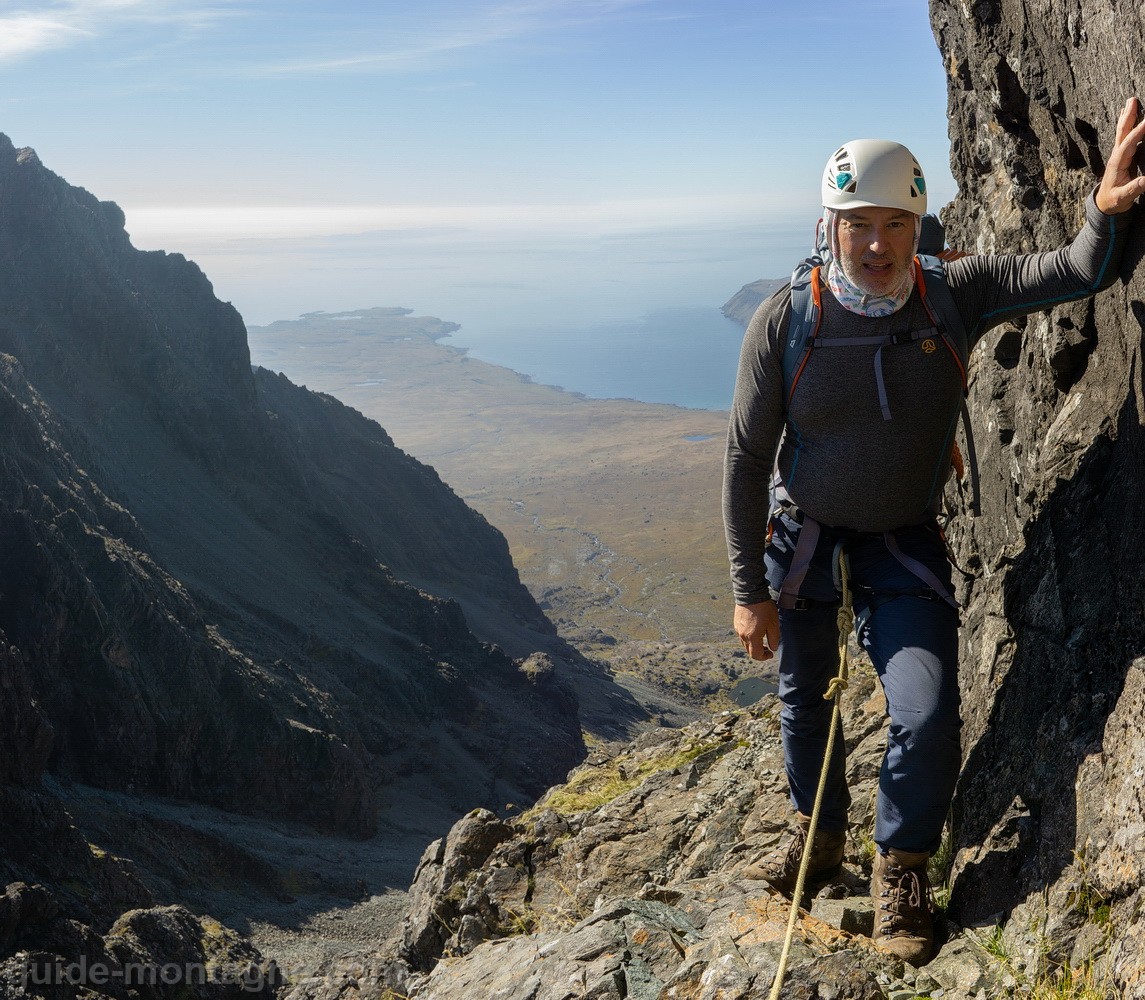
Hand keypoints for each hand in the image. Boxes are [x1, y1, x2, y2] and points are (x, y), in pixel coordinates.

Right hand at [734, 600, 779, 660]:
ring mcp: (738, 629)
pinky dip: (748, 637)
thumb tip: (773, 648)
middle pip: (749, 651)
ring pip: (745, 643)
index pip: (756, 655)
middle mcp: (743, 635)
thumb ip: (774, 639)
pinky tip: (755, 630)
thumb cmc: (764, 608)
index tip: (771, 653)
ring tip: (762, 638)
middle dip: (759, 652)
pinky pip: (741, 635)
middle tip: (768, 647)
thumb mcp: (773, 624)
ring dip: (753, 645)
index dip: (764, 657)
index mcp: (752, 637)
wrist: (750, 593)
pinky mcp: (736, 623)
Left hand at [1095, 97, 1144, 214]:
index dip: (1138, 132)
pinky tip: (1127, 115)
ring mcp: (1117, 155)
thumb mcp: (1123, 197)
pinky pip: (1124, 136)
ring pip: (1122, 132)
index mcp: (1117, 163)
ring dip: (1127, 116)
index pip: (1128, 144)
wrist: (1103, 205)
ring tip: (1130, 101)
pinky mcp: (1120, 156)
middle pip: (1122, 133)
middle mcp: (1116, 156)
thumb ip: (1135, 188)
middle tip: (1132, 99)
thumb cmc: (1113, 201)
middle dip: (1128, 116)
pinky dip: (1127, 124)